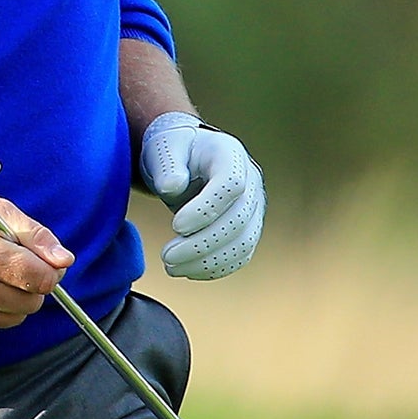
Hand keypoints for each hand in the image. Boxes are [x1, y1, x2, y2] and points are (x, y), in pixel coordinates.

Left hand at [140, 112, 264, 279]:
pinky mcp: (248, 229)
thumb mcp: (164, 148)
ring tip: (171, 267)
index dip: (206, 210)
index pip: (231, 185)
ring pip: (242, 244)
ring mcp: (253, 207)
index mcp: (231, 155)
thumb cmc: (174, 150)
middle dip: (202, 244)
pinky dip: (215, 268)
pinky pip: (239, 255)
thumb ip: (168, 166)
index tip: (175, 226)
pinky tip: (187, 270)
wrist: (185, 159)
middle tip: (166, 256)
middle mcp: (251, 181)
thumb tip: (172, 187)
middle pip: (238, 220)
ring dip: (207, 262)